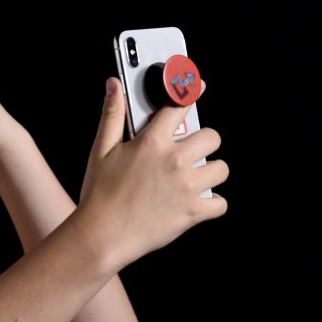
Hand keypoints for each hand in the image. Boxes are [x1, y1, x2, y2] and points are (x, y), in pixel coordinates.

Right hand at [76, 77, 228, 265]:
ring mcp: (186, 187)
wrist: (102, 235)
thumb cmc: (99, 194)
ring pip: (221, 168)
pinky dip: (212, 203)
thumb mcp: (102, 150)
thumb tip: (114, 85)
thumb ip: (112, 114)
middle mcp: (174, 161)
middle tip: (188, 149)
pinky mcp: (193, 212)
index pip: (179, 105)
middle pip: (212, 136)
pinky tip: (197, 200)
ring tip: (192, 176)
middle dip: (203, 140)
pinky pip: (220, 203)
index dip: (189, 92)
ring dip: (210, 171)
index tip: (196, 86)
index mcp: (152, 142)